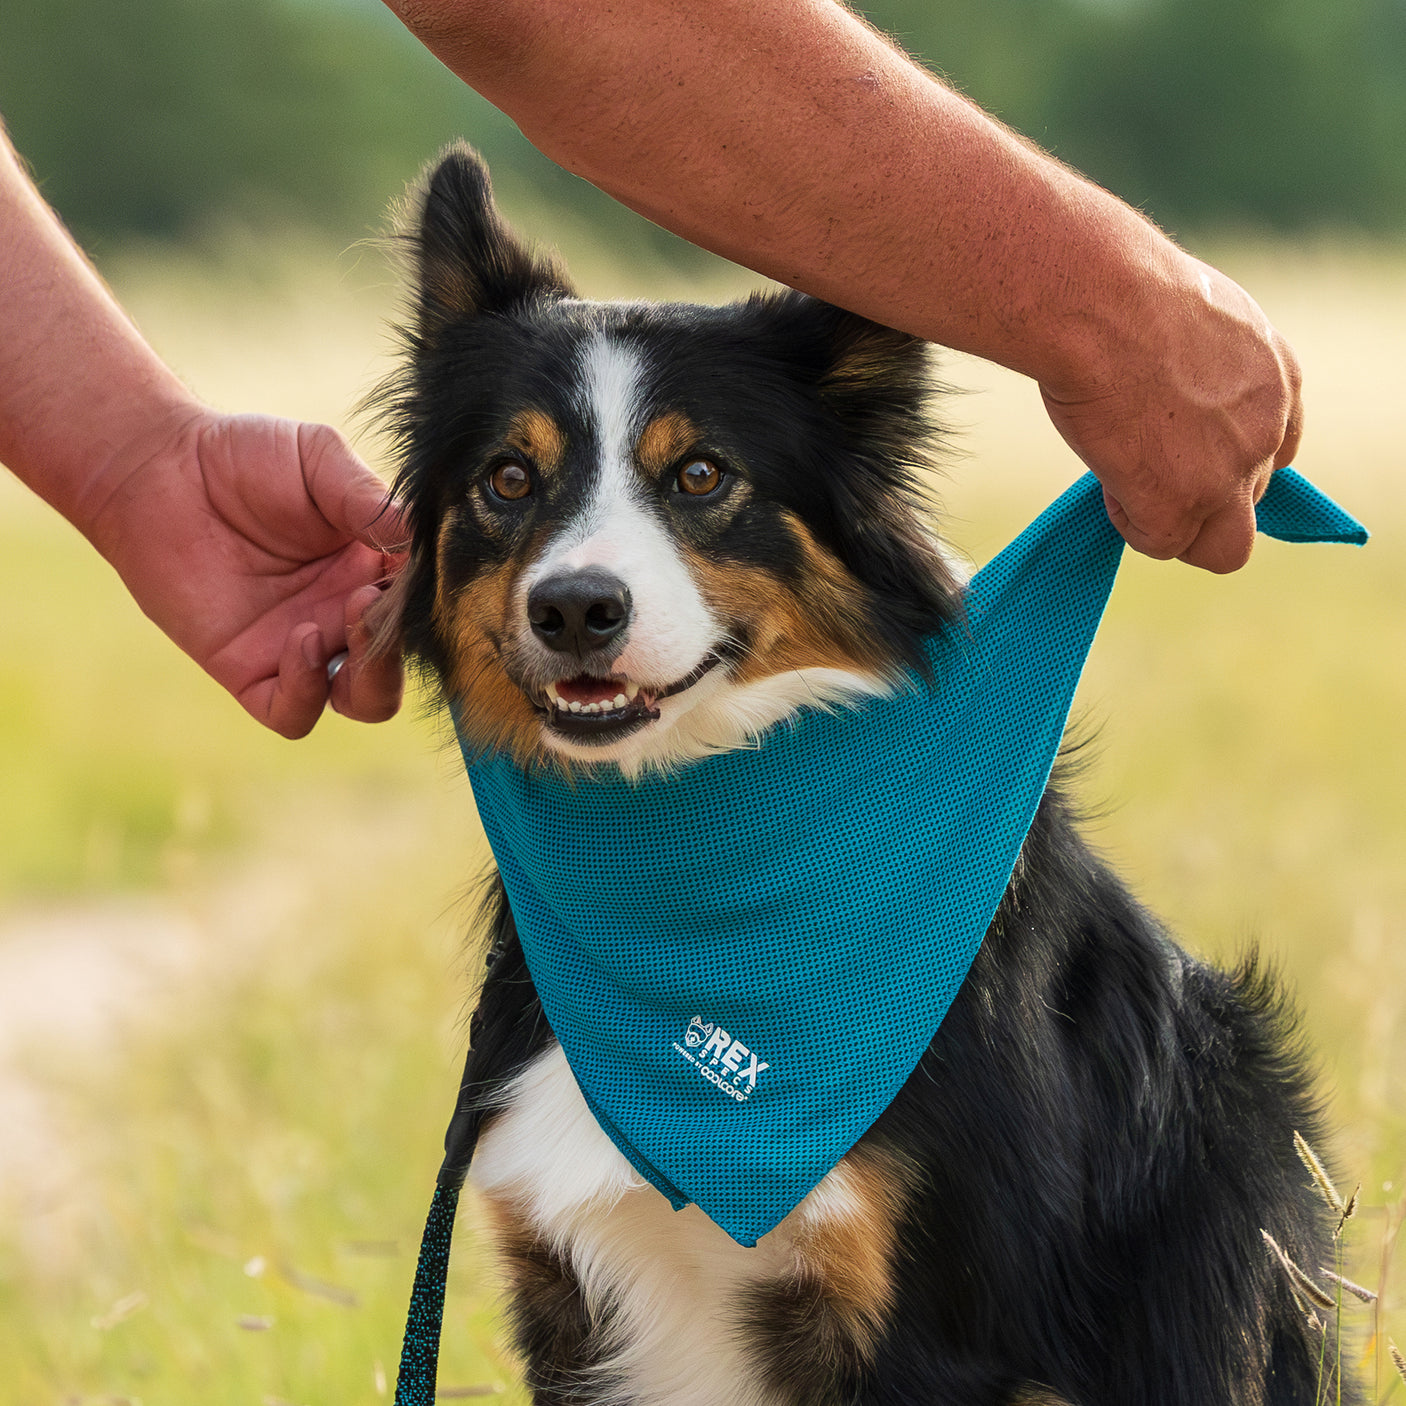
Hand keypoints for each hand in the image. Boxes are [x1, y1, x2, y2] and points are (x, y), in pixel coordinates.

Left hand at [88, 409, 407, 737]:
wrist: (160, 469)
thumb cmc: (245, 456)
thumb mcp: (319, 459)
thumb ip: (369, 498)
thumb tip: (419, 536)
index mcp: (377, 569)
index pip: (426, 606)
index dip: (432, 601)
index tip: (419, 572)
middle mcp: (348, 614)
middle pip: (406, 664)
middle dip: (403, 643)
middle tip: (375, 600)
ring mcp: (304, 646)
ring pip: (365, 701)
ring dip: (373, 676)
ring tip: (348, 622)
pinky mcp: (251, 670)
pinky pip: (293, 713)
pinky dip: (309, 691)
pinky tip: (303, 641)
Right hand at [1038, 256, 1303, 573]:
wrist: (1100, 303)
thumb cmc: (1124, 294)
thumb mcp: (1191, 319)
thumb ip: (1202, 367)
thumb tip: (1165, 391)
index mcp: (1278, 379)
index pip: (1277, 450)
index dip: (1224, 456)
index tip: (1180, 443)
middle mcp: (1266, 431)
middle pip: (1247, 500)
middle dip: (1197, 489)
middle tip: (1142, 456)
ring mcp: (1227, 474)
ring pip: (1222, 546)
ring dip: (1174, 521)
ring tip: (1124, 471)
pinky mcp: (1180, 505)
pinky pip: (1159, 543)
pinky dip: (1128, 519)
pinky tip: (1106, 472)